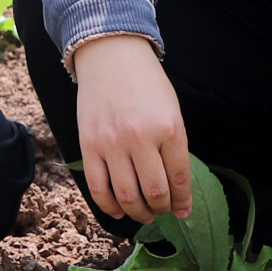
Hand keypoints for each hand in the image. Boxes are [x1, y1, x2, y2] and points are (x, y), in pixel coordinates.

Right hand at [72, 33, 190, 222]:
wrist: (111, 55)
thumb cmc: (146, 84)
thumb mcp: (171, 111)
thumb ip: (174, 148)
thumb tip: (177, 191)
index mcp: (169, 128)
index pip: (179, 179)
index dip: (182, 202)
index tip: (182, 212)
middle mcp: (141, 137)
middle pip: (154, 191)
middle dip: (161, 209)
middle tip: (161, 212)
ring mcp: (112, 143)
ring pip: (127, 195)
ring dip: (138, 212)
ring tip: (143, 214)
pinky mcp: (89, 145)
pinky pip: (98, 187)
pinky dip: (109, 205)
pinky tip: (118, 211)